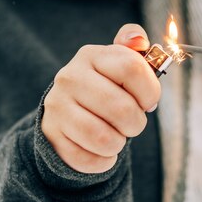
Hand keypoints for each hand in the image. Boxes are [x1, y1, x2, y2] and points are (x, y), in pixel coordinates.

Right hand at [41, 24, 160, 173]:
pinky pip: (88, 160)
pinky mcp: (51, 135)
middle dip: (136, 123)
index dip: (150, 91)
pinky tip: (101, 150)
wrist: (67, 114)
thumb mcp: (119, 62)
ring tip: (115, 135)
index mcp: (91, 55)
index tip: (148, 101)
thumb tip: (138, 40)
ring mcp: (57, 107)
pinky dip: (103, 161)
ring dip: (118, 143)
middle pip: (122, 109)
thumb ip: (133, 46)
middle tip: (131, 122)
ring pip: (104, 138)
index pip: (132, 68)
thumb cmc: (105, 87)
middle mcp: (70, 77)